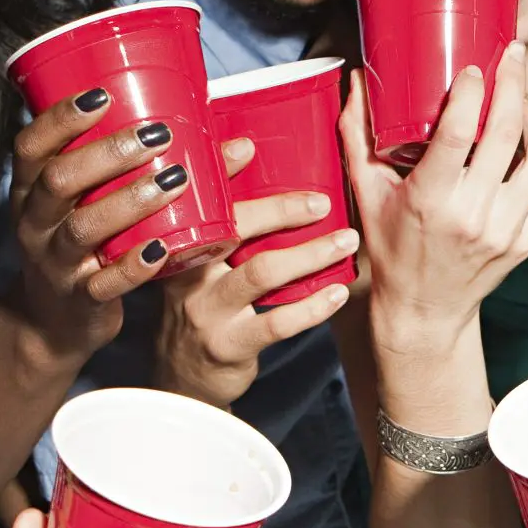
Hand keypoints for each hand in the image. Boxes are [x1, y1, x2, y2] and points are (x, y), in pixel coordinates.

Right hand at [3, 93, 214, 363]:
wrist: (54, 324)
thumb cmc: (87, 244)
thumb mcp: (94, 205)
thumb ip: (142, 172)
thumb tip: (237, 146)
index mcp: (31, 191)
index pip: (31, 146)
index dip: (61, 119)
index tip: (104, 95)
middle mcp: (35, 224)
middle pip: (58, 181)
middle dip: (108, 154)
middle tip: (158, 136)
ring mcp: (55, 263)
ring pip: (83, 228)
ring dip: (130, 201)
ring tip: (174, 180)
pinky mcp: (80, 299)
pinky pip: (103, 284)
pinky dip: (132, 267)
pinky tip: (161, 250)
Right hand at [155, 188, 359, 407]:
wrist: (182, 381)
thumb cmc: (204, 309)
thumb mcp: (199, 267)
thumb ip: (223, 231)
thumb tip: (262, 177)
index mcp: (180, 245)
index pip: (200, 201)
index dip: (220, 172)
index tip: (248, 146)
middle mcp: (187, 274)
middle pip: (233, 231)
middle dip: (281, 211)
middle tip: (323, 202)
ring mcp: (207, 311)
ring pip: (261, 273)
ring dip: (310, 254)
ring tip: (347, 241)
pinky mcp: (230, 345)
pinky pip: (277, 322)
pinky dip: (313, 306)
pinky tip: (338, 293)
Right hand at [342, 43, 527, 356]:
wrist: (424, 311)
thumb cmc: (391, 249)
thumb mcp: (365, 193)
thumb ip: (357, 135)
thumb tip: (358, 81)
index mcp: (430, 200)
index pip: (461, 133)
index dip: (471, 93)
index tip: (472, 69)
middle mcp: (472, 215)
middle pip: (508, 134)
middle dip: (513, 84)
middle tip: (511, 55)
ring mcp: (504, 230)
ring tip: (524, 97)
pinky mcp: (524, 241)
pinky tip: (527, 138)